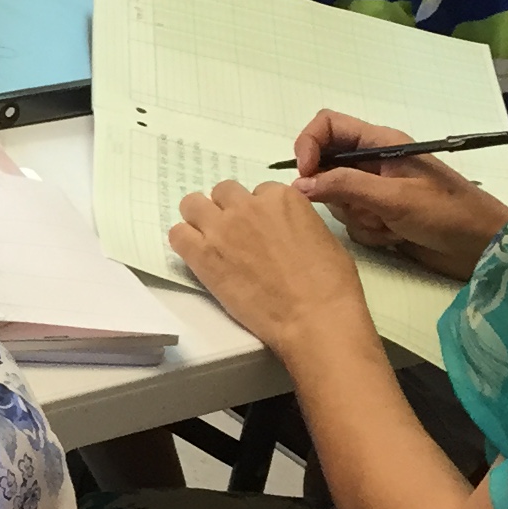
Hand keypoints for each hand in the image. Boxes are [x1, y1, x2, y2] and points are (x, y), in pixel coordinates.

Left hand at [169, 179, 374, 365]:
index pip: (258, 191)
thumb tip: (283, 229)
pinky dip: (184, 241)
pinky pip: (177, 234)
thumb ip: (295, 222)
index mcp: (282, 198)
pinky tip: (198, 256)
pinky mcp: (202, 254)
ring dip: (200, 219)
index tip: (261, 230)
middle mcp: (247, 206)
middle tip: (234, 235)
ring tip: (210, 242)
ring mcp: (221, 228)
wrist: (313, 317)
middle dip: (227, 210)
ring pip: (192, 204)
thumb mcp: (322, 237)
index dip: (258, 212)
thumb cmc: (330, 284)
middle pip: (223, 193)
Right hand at [289, 109, 507, 281]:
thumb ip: (345, 187)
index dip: (308, 145)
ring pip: (338, 198)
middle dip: (336, 193)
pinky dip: (369, 232)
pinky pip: (353, 221)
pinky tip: (395, 237)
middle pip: (326, 166)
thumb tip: (299, 184)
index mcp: (380, 143)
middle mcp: (374, 162)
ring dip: (357, 216)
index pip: (328, 125)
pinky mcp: (381, 215)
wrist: (482, 248)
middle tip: (361, 208)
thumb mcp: (394, 198)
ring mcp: (377, 190)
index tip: (305, 175)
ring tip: (388, 225)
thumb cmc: (447, 213)